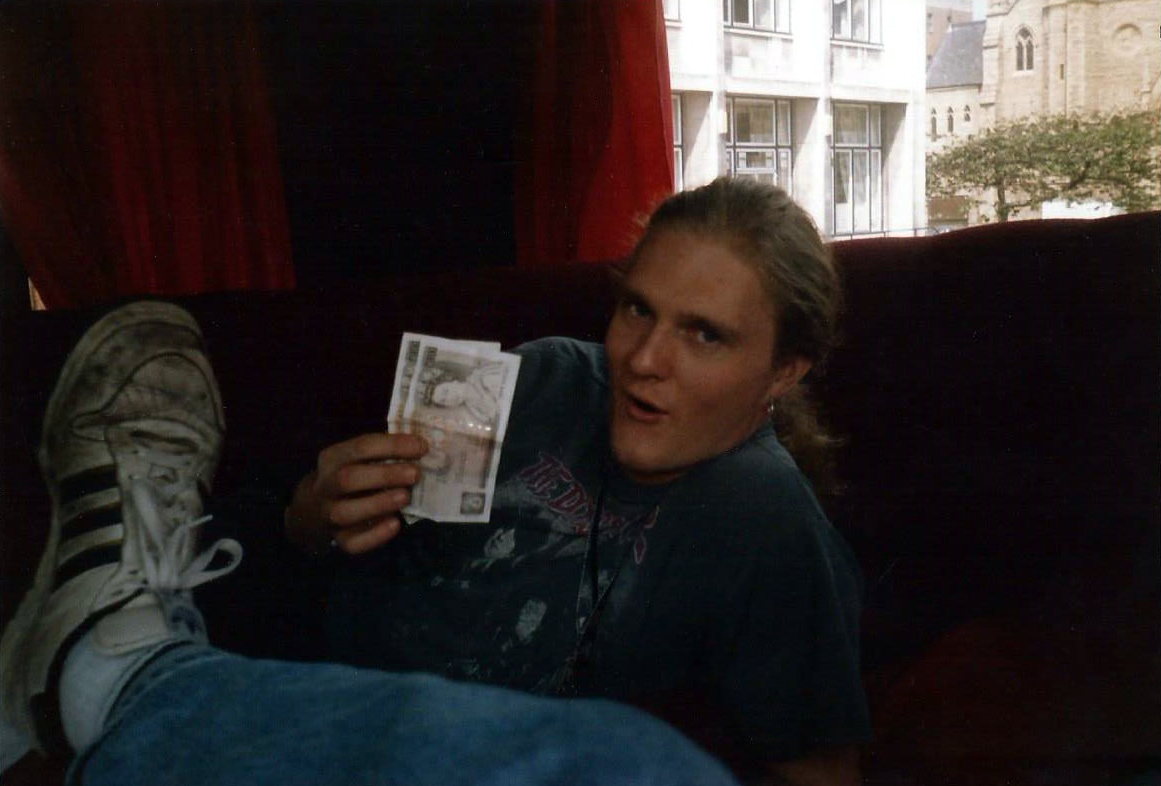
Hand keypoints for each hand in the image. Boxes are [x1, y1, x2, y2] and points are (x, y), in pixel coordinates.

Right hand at [285, 432, 427, 555]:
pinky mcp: (339, 539)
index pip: (360, 447)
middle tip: (415, 474)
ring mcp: (329, 514)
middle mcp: (326, 486)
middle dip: (384, 475)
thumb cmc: (353, 474)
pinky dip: (375, 535)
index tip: (422, 447)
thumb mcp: (360, 457)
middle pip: (347, 479)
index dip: (392, 446)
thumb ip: (385, 452)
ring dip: (378, 503)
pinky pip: (353, 542)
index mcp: (333, 458)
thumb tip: (422, 448)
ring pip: (345, 512)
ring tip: (405, 497)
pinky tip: (395, 524)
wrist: (318, 507)